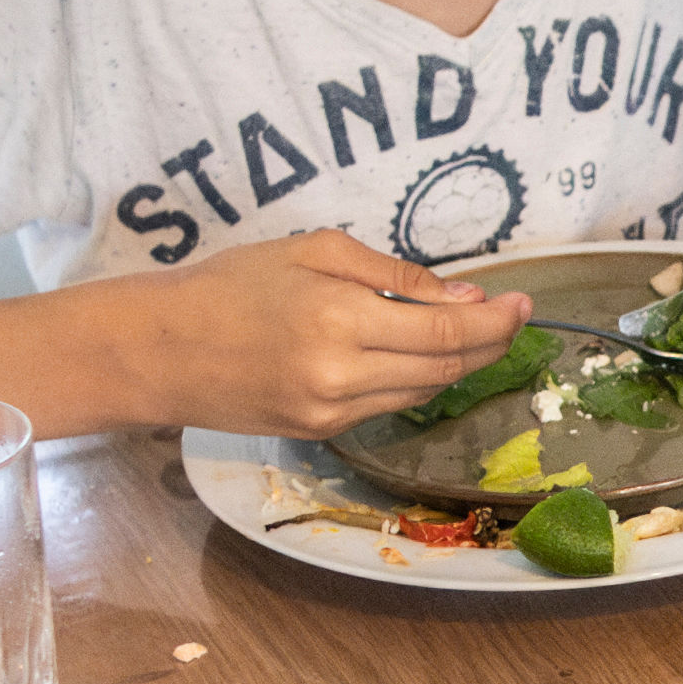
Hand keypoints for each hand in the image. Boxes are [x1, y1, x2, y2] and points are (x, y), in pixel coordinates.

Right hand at [166, 226, 534, 430]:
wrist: (160, 349)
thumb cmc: (230, 285)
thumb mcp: (312, 250)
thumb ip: (394, 275)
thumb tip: (464, 299)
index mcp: (341, 320)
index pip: (447, 332)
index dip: (496, 322)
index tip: (522, 303)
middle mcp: (343, 376)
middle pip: (446, 368)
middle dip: (488, 344)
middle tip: (508, 316)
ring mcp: (332, 413)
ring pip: (423, 392)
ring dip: (454, 363)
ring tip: (463, 329)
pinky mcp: (320, 433)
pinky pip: (388, 405)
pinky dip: (412, 379)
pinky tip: (409, 352)